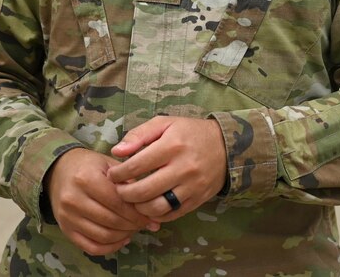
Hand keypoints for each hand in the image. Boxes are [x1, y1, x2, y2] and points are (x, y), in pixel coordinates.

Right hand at [45, 148, 158, 254]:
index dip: (136, 213)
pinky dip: (109, 247)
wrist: (60, 170)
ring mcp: (67, 217)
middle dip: (133, 225)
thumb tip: (151, 207)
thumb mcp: (110, 165)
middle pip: (111, 221)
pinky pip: (90, 247)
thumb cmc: (90, 165)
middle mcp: (74, 199)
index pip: (117, 203)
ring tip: (134, 229)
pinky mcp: (65, 229)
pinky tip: (121, 239)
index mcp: (87, 179)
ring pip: (102, 236)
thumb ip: (129, 183)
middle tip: (145, 223)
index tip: (150, 216)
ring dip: (123, 236)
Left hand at [107, 116, 226, 220]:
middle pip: (143, 191)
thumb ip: (139, 134)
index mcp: (173, 145)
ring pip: (156, 207)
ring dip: (138, 207)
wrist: (227, 146)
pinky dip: (155, 214)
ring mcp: (192, 186)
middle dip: (123, 193)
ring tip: (133, 199)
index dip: (118, 174)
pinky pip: (170, 215)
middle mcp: (183, 167)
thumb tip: (117, 151)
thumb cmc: (190, 133)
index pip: (135, 166)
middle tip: (119, 189)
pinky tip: (149, 205)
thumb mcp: (165, 123)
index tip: (113, 174)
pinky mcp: (197, 200)